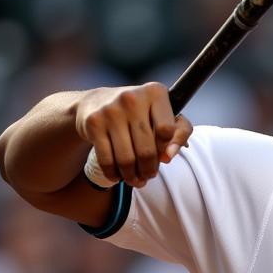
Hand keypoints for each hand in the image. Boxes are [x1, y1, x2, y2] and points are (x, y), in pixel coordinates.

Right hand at [74, 83, 192, 187]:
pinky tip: (118, 176)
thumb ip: (179, 132)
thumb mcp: (164, 114)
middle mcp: (132, 98)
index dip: (167, 149)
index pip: (167, 130)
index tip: (164, 158)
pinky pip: (106, 159)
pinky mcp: (93, 123)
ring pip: (127, 159)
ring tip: (135, 180)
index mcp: (155, 93)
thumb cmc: (140, 113)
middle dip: (149, 170)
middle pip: (147, 150)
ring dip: (132, 176)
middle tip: (148, 175)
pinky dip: (113, 174)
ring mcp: (111, 110)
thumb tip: (169, 156)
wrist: (96, 102)